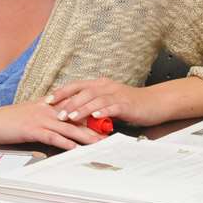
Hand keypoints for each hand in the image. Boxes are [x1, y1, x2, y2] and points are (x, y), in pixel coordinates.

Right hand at [0, 99, 105, 149]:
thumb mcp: (29, 116)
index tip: (106, 119)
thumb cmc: (8, 121)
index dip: (91, 113)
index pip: (74, 108)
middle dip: (94, 126)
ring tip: (101, 144)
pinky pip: (54, 137)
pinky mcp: (33, 130)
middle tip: (111, 134)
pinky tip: (77, 149)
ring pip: (69, 128)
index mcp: (48, 105)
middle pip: (77, 117)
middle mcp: (47, 110)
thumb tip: (61, 127)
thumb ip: (46, 119)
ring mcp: (41, 119)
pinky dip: (66, 143)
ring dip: (86, 136)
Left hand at [48, 78, 165, 126]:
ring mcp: (116, 94)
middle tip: (56, 113)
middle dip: (68, 103)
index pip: (76, 86)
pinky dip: (103, 111)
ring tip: (71, 117)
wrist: (155, 103)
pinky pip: (113, 106)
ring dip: (82, 108)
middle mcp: (106, 87)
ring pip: (95, 99)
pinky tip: (96, 117)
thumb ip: (93, 107)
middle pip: (83, 92)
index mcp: (100, 85)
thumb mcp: (109, 104)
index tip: (47, 100)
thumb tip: (76, 115)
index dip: (61, 92)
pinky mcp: (126, 104)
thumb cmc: (131, 104)